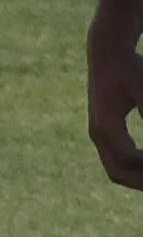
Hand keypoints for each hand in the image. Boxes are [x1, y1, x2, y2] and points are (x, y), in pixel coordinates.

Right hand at [92, 22, 142, 188]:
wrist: (107, 53)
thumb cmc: (131, 68)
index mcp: (106, 127)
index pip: (129, 162)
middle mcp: (98, 134)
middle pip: (118, 173)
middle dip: (142, 183)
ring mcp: (98, 134)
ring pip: (116, 168)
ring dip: (138, 177)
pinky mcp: (103, 130)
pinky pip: (117, 159)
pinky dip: (135, 167)